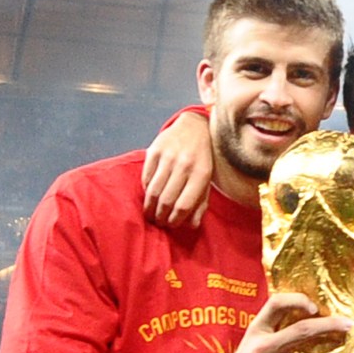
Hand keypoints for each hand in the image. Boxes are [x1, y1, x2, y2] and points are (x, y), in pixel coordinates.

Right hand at [142, 112, 212, 227]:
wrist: (194, 127)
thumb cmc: (202, 160)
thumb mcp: (207, 181)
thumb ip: (201, 204)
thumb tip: (191, 226)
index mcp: (201, 174)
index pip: (184, 206)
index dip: (174, 221)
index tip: (170, 225)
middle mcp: (184, 165)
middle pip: (167, 201)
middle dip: (160, 217)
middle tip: (158, 223)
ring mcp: (168, 156)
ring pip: (153, 191)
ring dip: (150, 208)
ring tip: (150, 215)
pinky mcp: (154, 150)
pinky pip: (146, 178)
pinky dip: (146, 191)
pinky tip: (149, 197)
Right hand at [225, 293, 353, 352]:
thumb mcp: (254, 340)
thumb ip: (276, 331)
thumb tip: (311, 321)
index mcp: (258, 328)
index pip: (276, 304)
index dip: (297, 300)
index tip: (315, 307)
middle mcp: (263, 344)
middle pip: (302, 330)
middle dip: (330, 326)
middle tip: (349, 326)